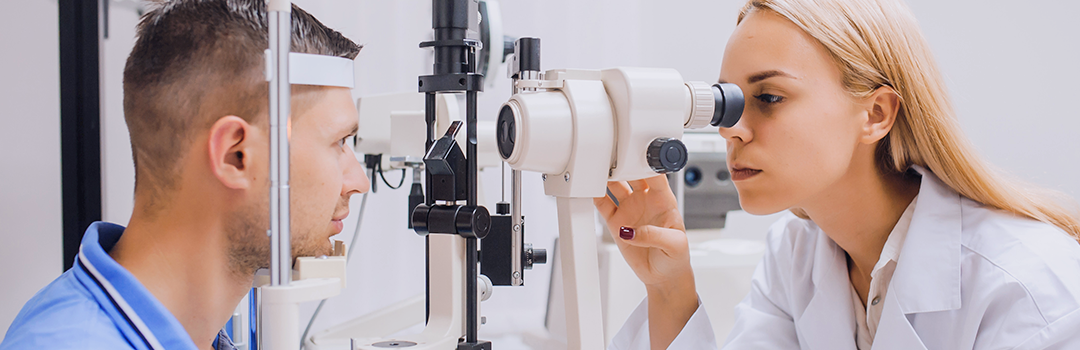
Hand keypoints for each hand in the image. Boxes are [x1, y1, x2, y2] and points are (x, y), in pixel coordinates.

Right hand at [594, 175, 698, 348]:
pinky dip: (594, 195)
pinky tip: (588, 189)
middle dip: (621, 165)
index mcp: (664, 199)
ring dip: (605, 177)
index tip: (633, 160)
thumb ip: (656, 235)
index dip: (644, 164)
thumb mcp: (675, 245)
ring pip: (614, 185)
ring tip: (595, 172)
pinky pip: (602, 203)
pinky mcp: (616, 221)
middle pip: (631, 174)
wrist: (662, 277)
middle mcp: (645, 199)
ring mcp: (629, 209)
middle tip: (610, 161)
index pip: (654, 174)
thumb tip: (634, 231)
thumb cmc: (675, 258)